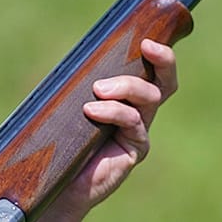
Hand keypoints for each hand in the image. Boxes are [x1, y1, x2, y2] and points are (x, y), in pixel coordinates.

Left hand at [15, 39, 178, 221]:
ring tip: (99, 89)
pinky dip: (113, 112)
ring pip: (149, 99)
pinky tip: (92, 111)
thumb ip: (79, 83)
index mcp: (126, 98)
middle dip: (163, 61)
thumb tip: (75, 55)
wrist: (55, 183)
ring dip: (127, 86)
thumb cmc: (60, 141)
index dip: (158, 54)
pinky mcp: (135, 151)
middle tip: (147, 47)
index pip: (151, 71)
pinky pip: (133, 124)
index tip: (147, 38)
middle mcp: (139, 113)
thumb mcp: (68, 105)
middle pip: (165, 83)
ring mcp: (139, 132)